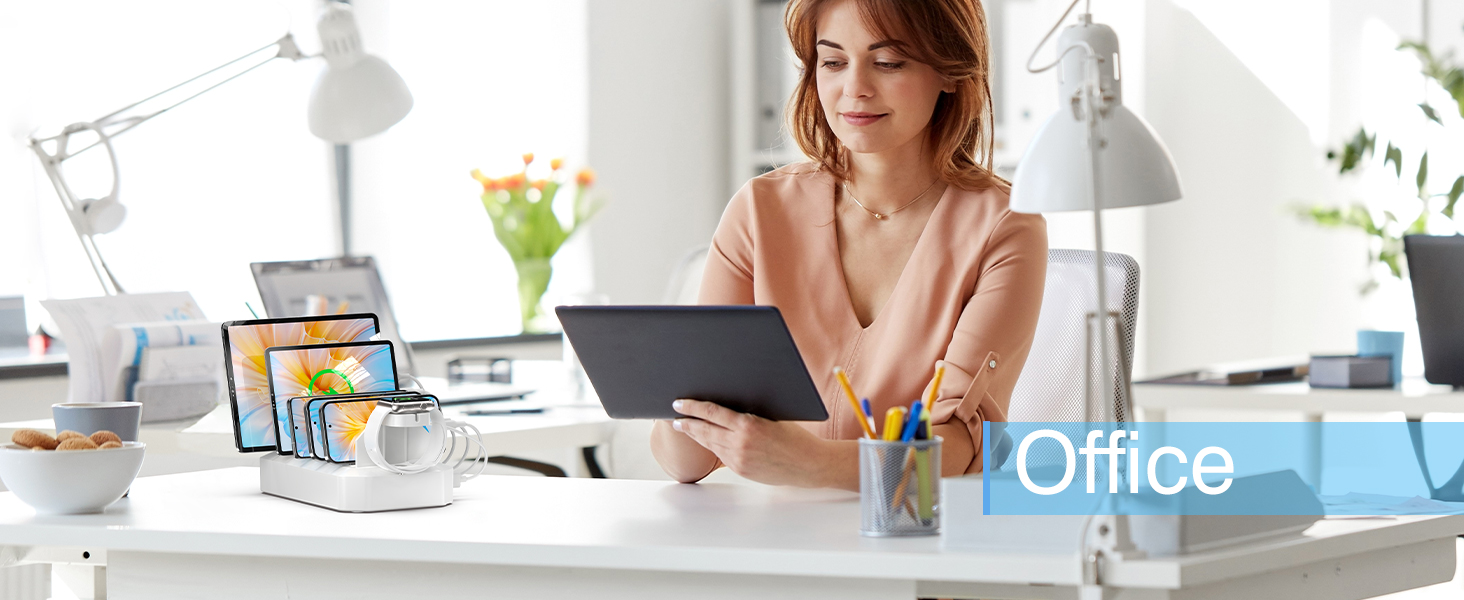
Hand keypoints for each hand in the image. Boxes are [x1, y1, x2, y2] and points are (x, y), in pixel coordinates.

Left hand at [671, 399, 844, 487]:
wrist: (808, 464)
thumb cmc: (794, 436)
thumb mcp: (772, 417)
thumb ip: (748, 413)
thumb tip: (724, 404)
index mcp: (748, 425)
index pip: (711, 413)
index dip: (692, 407)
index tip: (679, 403)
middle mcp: (740, 443)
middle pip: (705, 430)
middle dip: (686, 422)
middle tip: (674, 416)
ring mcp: (739, 459)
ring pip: (710, 444)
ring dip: (695, 435)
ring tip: (684, 427)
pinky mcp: (741, 470)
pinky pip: (721, 455)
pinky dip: (711, 446)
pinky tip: (705, 440)